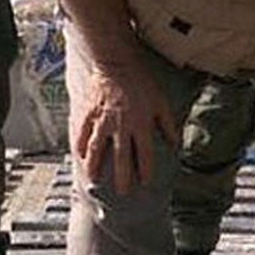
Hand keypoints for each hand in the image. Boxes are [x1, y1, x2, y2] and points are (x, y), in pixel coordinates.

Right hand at [74, 54, 180, 194]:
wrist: (114, 62)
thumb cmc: (140, 81)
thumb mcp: (161, 102)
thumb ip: (168, 125)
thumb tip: (175, 144)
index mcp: (141, 125)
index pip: (144, 155)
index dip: (145, 171)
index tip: (144, 183)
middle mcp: (121, 127)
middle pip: (122, 159)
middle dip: (123, 178)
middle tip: (123, 192)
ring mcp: (102, 121)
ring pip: (98, 150)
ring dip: (96, 167)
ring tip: (94, 180)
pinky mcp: (88, 114)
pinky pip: (82, 134)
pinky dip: (80, 146)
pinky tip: (79, 156)